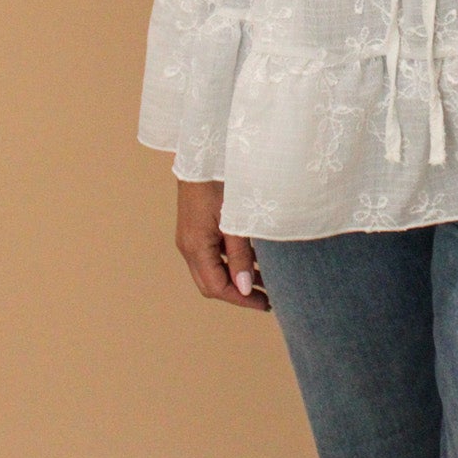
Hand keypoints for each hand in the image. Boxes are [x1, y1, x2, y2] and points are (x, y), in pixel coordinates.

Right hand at [175, 179, 270, 311]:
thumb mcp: (234, 220)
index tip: (266, 304)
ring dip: (237, 278)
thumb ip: (240, 256)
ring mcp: (191, 237)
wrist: (202, 153)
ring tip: (268, 281)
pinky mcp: (196, 228)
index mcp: (195, 247)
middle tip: (269, 298)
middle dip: (239, 293)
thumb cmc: (219, 181)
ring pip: (213, 270)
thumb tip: (246, 288)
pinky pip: (213, 255)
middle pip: (211, 283)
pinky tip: (255, 259)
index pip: (216, 287)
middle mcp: (189, 246)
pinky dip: (232, 262)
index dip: (242, 299)